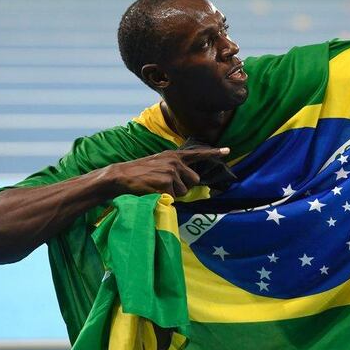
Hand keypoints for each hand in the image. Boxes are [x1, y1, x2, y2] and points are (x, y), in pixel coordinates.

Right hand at [99, 147, 229, 197]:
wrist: (121, 176)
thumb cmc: (140, 173)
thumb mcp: (159, 164)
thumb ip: (176, 169)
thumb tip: (191, 182)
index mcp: (174, 156)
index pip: (197, 154)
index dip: (214, 152)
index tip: (228, 150)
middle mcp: (175, 161)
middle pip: (194, 181)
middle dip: (184, 187)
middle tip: (166, 186)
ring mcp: (171, 171)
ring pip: (183, 192)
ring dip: (173, 194)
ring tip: (157, 187)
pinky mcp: (166, 182)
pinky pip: (173, 197)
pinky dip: (164, 198)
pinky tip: (153, 191)